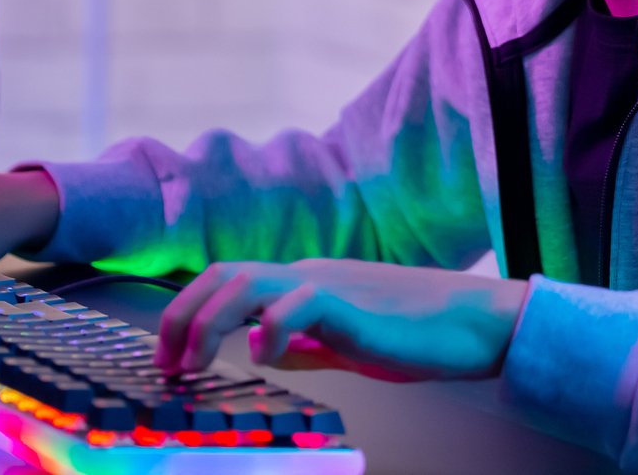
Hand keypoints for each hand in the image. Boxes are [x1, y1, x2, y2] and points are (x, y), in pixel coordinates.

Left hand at [155, 258, 528, 382]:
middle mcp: (307, 275)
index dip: (187, 313)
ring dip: (210, 322)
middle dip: (182, 315)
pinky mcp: (351, 306)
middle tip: (167, 363)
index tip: (168, 357)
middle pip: (223, 273)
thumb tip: (263, 351)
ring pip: (247, 281)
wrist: (470, 323)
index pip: (227, 280)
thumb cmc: (416, 333)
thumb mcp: (343, 341)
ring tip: (197, 364)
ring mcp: (328, 286)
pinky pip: (297, 304)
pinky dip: (269, 330)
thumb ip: (305, 343)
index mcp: (303, 283)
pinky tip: (265, 355)